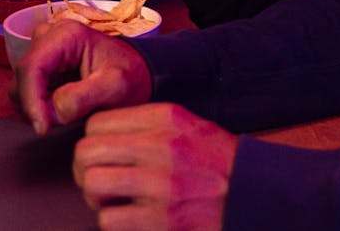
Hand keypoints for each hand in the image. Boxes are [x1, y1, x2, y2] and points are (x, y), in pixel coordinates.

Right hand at [10, 21, 153, 133]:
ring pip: (21, 86)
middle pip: (22, 77)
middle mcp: (49, 38)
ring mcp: (43, 52)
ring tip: (66, 116)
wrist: (137, 74)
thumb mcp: (116, 86)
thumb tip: (52, 112)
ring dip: (36, 108)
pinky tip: (61, 111)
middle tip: (59, 125)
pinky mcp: (43, 68)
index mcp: (66, 34)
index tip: (42, 127)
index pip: (31, 67)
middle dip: (35, 106)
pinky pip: (28, 92)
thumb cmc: (131, 75)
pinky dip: (40, 107)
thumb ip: (84, 98)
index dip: (31, 100)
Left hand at [74, 103, 238, 230]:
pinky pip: (109, 219)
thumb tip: (100, 132)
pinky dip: (113, 221)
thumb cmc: (218, 162)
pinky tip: (130, 217)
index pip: (98, 123)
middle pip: (87, 152)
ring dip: (96, 197)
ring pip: (93, 184)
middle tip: (96, 180)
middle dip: (84, 169)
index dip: (93, 142)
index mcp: (166, 119)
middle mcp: (162, 147)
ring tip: (112, 200)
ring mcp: (161, 185)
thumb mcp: (188, 125)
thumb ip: (147, 123)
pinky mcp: (162, 221)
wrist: (254, 194)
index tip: (101, 155)